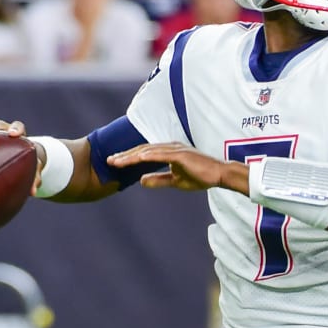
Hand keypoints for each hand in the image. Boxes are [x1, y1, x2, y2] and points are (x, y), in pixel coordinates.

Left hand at [108, 143, 235, 191]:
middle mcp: (169, 147)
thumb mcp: (175, 181)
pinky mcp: (179, 154)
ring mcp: (174, 149)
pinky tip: (134, 159)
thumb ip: (158, 180)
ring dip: (130, 156)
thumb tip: (140, 181)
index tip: (115, 162)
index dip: (129, 157)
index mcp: (168, 152)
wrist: (219, 175)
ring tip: (115, 161)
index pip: (144, 154)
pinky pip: (159, 155)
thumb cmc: (201, 176)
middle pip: (142, 150)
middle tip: (108, 160)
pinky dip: (145, 156)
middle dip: (124, 155)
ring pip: (147, 151)